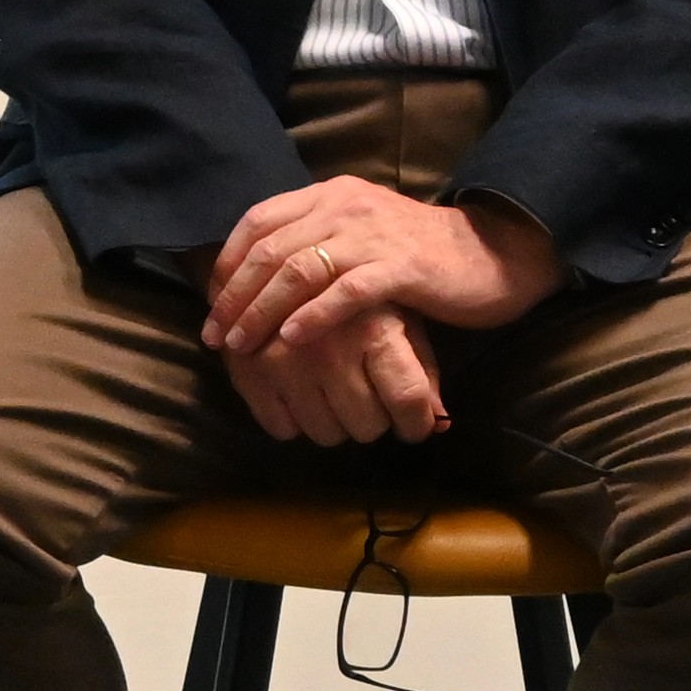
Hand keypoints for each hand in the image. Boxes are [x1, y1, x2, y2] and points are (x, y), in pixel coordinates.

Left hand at [204, 175, 565, 368]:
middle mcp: (346, 206)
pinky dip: (313, 317)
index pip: (258, 220)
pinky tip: (292, 341)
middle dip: (235, 296)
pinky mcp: (401, 268)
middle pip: (270, 249)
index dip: (227, 263)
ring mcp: (373, 235)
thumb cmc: (418, 254)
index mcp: (330, 194)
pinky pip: (345, 293)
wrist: (492, 253)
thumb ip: (314, 240)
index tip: (210, 303)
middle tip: (215, 335)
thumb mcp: (359, 233)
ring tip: (242, 346)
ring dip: (262, 312)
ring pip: (299, 271)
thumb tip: (258, 275)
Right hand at [215, 301, 448, 443]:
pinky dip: (294, 421)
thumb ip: (421, 368)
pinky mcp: (248, 372)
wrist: (281, 257)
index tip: (415, 426)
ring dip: (335, 423)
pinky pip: (283, 430)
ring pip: (327, 434)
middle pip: (368, 425)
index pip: (407, 398)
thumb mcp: (400, 316)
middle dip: (374, 419)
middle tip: (367, 397)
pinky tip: (300, 394)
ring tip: (332, 393)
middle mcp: (329, 349)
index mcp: (374, 327)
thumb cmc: (357, 291)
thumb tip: (441, 422)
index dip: (417, 423)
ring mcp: (285, 363)